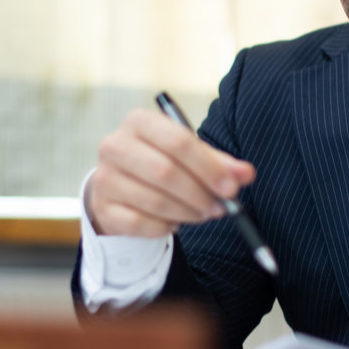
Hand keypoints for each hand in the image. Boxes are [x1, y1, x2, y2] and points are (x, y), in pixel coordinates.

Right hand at [88, 109, 255, 236]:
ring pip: (155, 201)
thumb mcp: (192, 156)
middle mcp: (116, 145)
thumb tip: (245, 174)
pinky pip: (141, 223)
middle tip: (221, 207)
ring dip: (187, 212)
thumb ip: (220, 163)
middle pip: (165, 172)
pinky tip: (175, 222)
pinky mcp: (103, 207)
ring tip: (202, 213)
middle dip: (200, 193)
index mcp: (140, 122)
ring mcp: (105, 177)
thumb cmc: (164, 162)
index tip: (231, 187)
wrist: (122, 185)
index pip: (178, 141)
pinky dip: (165, 226)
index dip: (208, 167)